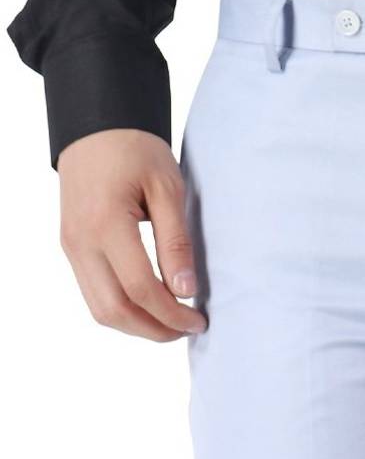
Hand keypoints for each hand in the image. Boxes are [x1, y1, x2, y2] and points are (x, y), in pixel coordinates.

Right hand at [57, 128, 203, 341]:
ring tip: (173, 322)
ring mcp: (72, 246)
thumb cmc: (135, 151)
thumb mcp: (168, 189)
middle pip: (115, 310)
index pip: (139, 289)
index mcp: (105, 223)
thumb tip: (186, 290)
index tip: (199, 320)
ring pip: (100, 309)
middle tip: (189, 328)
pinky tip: (152, 307)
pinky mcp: (72, 248)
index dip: (172, 314)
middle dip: (156, 330)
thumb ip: (176, 242)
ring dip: (138, 326)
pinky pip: (94, 294)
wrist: (95, 128)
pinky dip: (123, 310)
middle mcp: (80, 240)